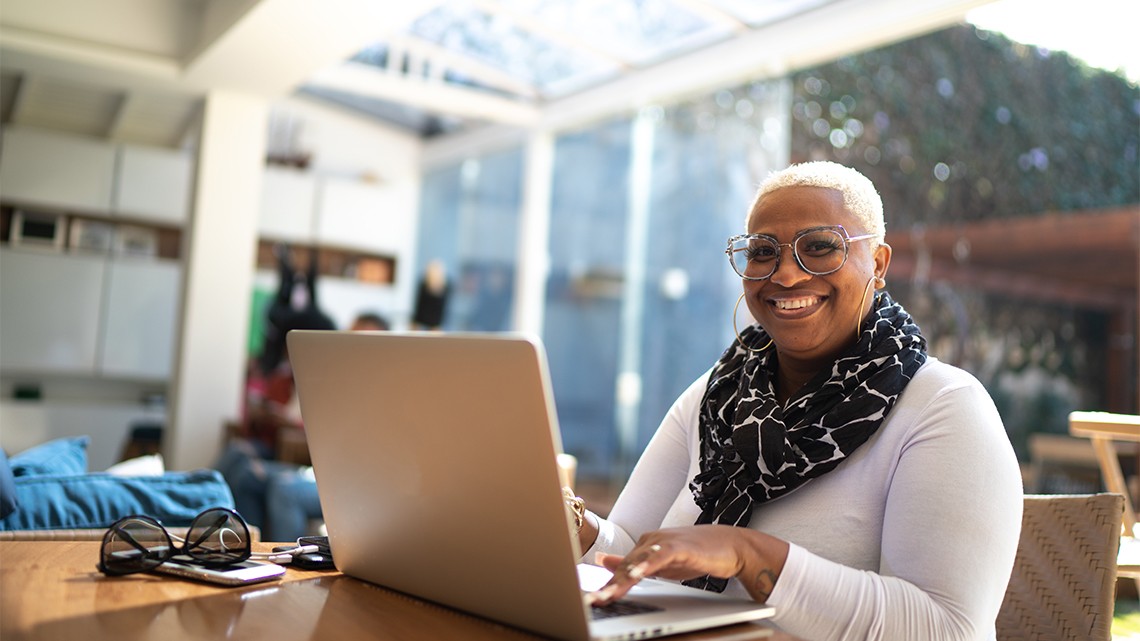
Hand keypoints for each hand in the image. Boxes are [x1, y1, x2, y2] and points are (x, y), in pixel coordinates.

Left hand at [588, 525, 788, 604]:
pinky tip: (635, 574)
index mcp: (644, 546)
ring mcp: (663, 542)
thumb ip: (634, 563)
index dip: (605, 585)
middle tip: (592, 603)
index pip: (621, 569)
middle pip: (625, 568)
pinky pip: (658, 557)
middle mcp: (649, 541)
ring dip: (621, 580)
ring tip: (606, 595)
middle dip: (608, 587)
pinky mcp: (678, 546)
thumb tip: (604, 561)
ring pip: (637, 563)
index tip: (590, 601)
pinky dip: (645, 565)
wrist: (731, 545)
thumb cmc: (697, 554)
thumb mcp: (661, 563)